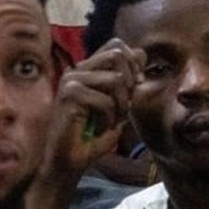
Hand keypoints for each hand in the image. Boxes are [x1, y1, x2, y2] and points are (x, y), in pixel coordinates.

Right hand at [42, 38, 144, 177]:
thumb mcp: (118, 104)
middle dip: (129, 83)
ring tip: (111, 121)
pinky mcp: (69, 95)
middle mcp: (77, 70)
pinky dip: (110, 119)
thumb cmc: (92, 136)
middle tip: (124, 106)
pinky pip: (105, 101)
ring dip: (121, 106)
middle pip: (116, 54)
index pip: (116, 46)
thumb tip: (140, 53)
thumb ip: (128, 79)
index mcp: (87, 69)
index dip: (133, 63)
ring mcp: (71, 81)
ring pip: (115, 79)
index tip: (135, 86)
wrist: (68, 163)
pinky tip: (99, 129)